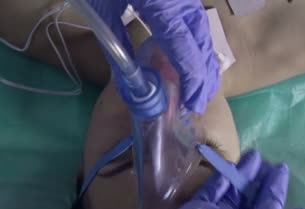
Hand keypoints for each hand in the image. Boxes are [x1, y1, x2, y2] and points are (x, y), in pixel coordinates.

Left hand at [86, 0, 219, 113]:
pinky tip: (191, 58)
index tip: (193, 101)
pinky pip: (193, 18)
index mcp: (161, 3)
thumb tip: (130, 77)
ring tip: (200, 86)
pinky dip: (196, 41)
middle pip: (201, 37)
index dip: (192, 76)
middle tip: (199, 101)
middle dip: (203, 71)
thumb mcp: (101, 9)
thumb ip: (116, 43)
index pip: (184, 45)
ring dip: (202, 58)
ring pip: (201, 28)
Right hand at [101, 151, 304, 208]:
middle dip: (268, 185)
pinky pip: (215, 188)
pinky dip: (224, 175)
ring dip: (248, 174)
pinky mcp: (197, 208)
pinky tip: (236, 161)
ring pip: (237, 192)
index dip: (285, 205)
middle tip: (277, 165)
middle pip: (258, 204)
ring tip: (258, 155)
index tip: (292, 185)